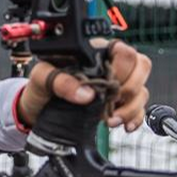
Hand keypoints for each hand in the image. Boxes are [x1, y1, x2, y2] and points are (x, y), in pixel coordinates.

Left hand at [16, 41, 151, 131]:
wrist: (36, 109)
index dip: (122, 68)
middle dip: (130, 89)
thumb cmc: (40, 86)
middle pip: (141, 67)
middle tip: (110, 103)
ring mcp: (116, 85)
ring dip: (131, 108)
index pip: (124, 51)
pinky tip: (125, 126)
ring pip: (141, 90)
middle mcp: (110, 65)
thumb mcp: (42, 78)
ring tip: (111, 120)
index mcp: (94, 52)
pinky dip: (136, 118)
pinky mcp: (118, 104)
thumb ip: (60, 81)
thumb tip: (86, 94)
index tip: (107, 84)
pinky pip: (139, 109)